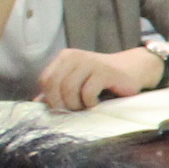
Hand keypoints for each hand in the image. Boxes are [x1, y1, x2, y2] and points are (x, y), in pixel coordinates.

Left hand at [37, 45, 157, 112]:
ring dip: (76, 104)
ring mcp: (90, 62)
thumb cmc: (102, 79)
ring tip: (85, 107)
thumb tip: (36, 102)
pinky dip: (90, 102)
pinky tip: (96, 102)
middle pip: (55, 85)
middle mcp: (75, 57)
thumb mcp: (77, 82)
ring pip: (69, 89)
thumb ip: (57, 90)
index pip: (46, 79)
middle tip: (74, 110)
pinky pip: (88, 91)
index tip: (61, 107)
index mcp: (65, 57)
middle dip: (62, 104)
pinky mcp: (105, 71)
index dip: (50, 97)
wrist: (133, 69)